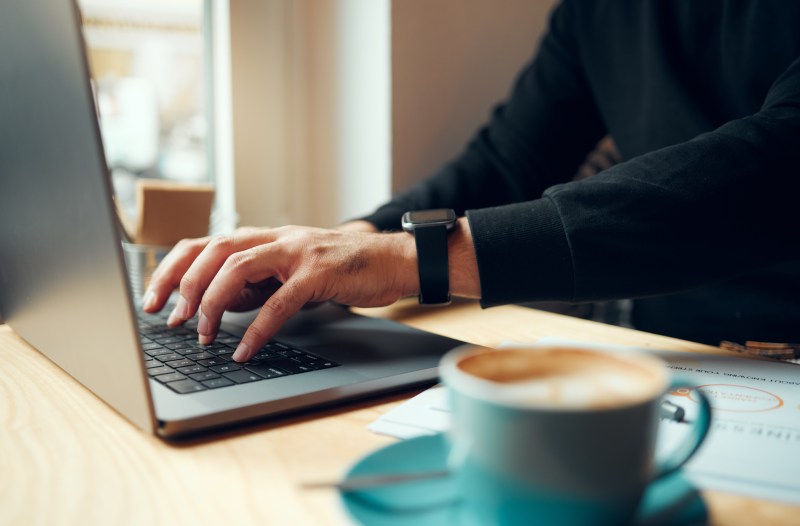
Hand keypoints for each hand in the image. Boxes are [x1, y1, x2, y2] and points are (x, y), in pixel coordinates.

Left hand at [143, 225, 417, 361]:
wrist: (392, 260)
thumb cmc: (343, 269)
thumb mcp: (292, 273)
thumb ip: (258, 283)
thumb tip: (220, 304)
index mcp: (265, 238)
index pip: (205, 243)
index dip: (174, 268)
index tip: (154, 299)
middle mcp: (275, 238)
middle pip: (212, 248)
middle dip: (182, 283)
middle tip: (169, 317)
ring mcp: (296, 252)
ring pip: (238, 266)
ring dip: (214, 303)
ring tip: (203, 334)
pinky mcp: (318, 272)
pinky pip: (280, 300)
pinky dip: (258, 327)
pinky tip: (245, 349)